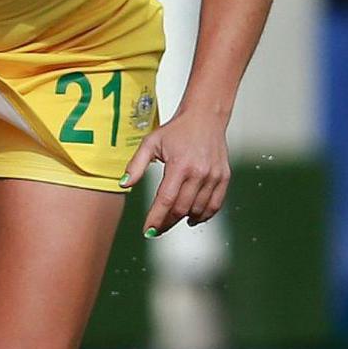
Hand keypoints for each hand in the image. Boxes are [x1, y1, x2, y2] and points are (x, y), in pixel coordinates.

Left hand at [124, 106, 231, 235]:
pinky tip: (192, 217)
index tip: (148, 230)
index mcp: (180, 165)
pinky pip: (215, 204)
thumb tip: (123, 185)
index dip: (156, 218)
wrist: (205, 118)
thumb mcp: (150, 143)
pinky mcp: (224, 177)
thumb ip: (135, 166)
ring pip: (199, 209)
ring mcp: (214, 176)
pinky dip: (204, 215)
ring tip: (171, 222)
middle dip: (167, 222)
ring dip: (184, 220)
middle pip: (182, 209)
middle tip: (156, 229)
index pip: (166, 200)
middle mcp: (199, 173)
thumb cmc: (176, 130)